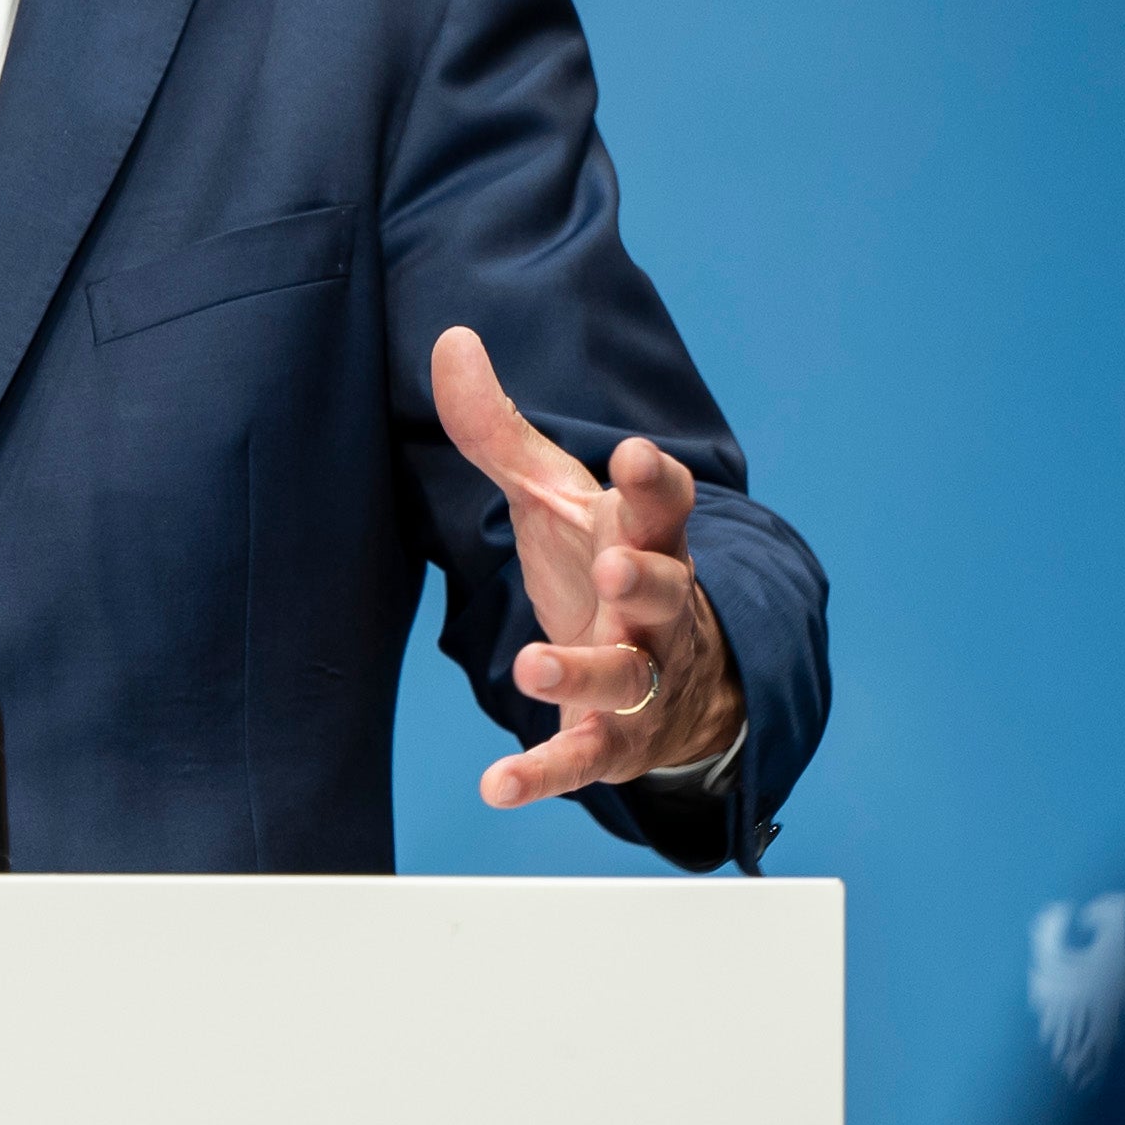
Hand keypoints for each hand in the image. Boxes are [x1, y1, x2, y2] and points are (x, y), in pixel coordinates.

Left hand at [431, 325, 742, 808]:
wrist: (674, 680)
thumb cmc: (605, 566)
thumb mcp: (555, 497)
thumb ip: (500, 428)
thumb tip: (450, 339)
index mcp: (646, 540)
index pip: (664, 505)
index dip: (654, 482)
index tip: (636, 455)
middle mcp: (659, 611)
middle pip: (666, 593)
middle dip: (645, 581)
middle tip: (616, 567)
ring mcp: (644, 680)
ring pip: (627, 679)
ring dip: (584, 674)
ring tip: (533, 666)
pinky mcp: (615, 742)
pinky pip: (583, 760)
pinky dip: (542, 775)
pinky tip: (496, 785)